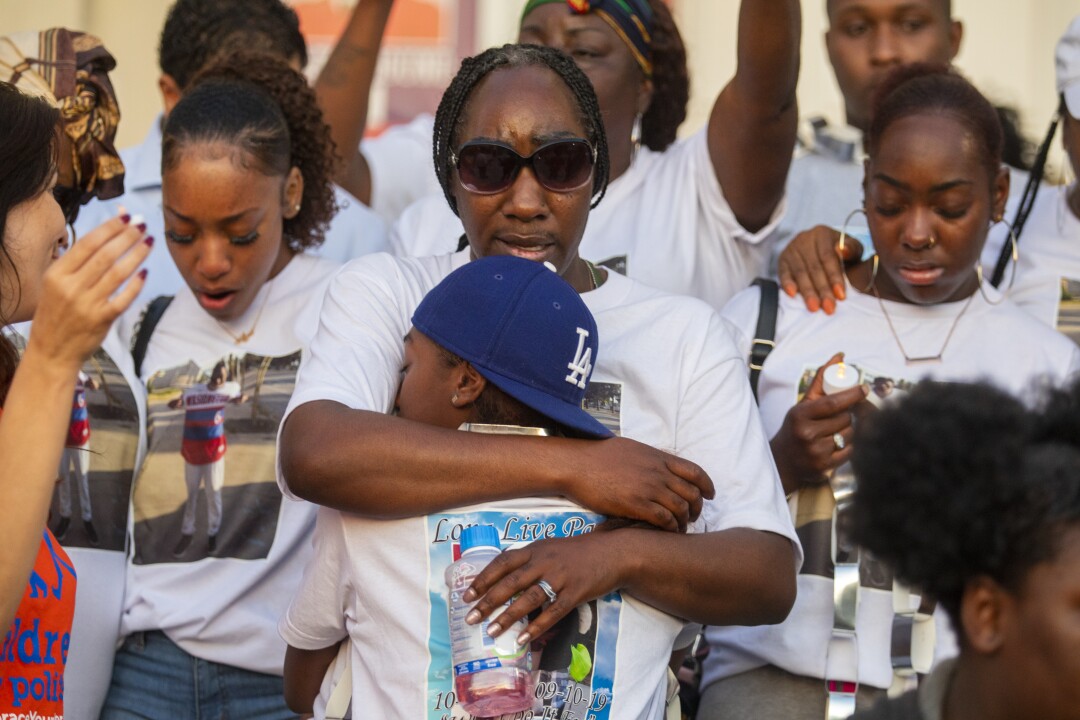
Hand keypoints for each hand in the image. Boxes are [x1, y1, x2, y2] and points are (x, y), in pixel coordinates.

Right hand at [27, 214, 148, 372]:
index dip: (110, 228)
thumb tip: (105, 233)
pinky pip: (124, 298)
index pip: (88, 243)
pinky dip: (136, 284)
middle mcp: (71, 287)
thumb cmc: (57, 313)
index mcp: (57, 274)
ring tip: (149, 241)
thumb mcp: (56, 284)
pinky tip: (145, 272)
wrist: (51, 351)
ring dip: (137, 254)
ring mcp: (87, 304)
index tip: (127, 216)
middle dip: (127, 236)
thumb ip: (78, 261)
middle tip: (143, 224)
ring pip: (118, 273)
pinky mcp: (102, 320)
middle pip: (105, 255)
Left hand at [462, 533, 622, 646]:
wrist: (612, 553)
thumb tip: (501, 577)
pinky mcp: (576, 593)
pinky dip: (536, 626)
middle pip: (511, 582)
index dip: (483, 578)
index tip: (467, 594)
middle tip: (470, 617)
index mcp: (535, 549)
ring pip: (529, 598)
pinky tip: (523, 639)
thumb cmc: (576, 553)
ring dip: (508, 616)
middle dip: (488, 601)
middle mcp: (545, 561)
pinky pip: (553, 612)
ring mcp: (561, 577)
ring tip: (491, 631)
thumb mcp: (549, 548)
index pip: (502, 562)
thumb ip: (528, 560)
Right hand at [560, 437, 713, 532]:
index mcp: (658, 457)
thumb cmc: (600, 456)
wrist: (578, 465)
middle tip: (694, 517)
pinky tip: (667, 531)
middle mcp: (658, 472)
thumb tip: (659, 464)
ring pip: (680, 508)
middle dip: (697, 508)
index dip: (707, 485)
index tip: (710, 495)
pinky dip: (671, 527)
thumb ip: (651, 459)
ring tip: (680, 528)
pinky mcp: (636, 504)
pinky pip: (664, 519)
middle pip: (691, 493)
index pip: (694, 472)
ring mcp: (648, 488)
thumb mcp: (632, 448)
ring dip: (684, 521)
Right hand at [770, 353, 867, 493]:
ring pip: (849, 434)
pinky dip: (848, 446)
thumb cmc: (797, 427)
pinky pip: (850, 451)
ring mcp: (816, 452)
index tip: (864, 388)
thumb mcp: (804, 404)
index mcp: (800, 415)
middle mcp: (807, 434)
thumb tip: (840, 356)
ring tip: (834, 431)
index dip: (852, 394)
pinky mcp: (825, 467)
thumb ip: (822, 381)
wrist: (784, 461)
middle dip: (847, 415)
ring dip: (849, 430)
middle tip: (839, 416)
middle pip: (844, 419)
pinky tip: (836, 445)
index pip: (832, 403)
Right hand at [777, 225, 862, 313]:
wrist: (823, 248)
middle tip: (828, 308)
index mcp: (822, 233)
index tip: (840, 296)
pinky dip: (787, 284)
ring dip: (807, 292)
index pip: (827, 257)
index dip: (834, 277)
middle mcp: (804, 238)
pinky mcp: (782, 260)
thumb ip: (852, 250)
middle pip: (813, 267)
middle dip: (822, 289)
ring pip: (800, 272)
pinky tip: (792, 295)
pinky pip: (783, 273)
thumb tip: (844, 251)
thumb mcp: (852, 248)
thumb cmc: (840, 252)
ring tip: (814, 307)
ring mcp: (791, 249)